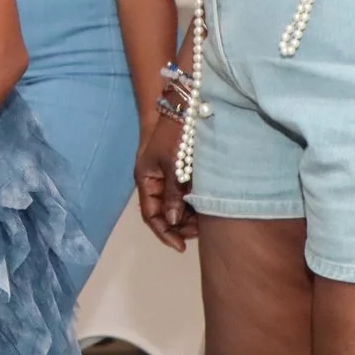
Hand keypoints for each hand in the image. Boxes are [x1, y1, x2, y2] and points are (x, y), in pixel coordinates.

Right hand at [134, 113, 196, 252]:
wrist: (184, 108)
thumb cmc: (175, 135)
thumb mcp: (173, 164)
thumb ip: (172, 192)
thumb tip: (171, 220)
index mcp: (146, 180)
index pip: (151, 215)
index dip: (164, 233)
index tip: (181, 247)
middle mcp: (156, 182)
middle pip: (164, 214)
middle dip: (180, 227)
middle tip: (200, 233)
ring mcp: (169, 178)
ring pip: (176, 207)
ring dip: (189, 217)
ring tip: (207, 222)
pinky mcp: (182, 173)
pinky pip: (186, 196)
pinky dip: (195, 205)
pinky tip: (208, 207)